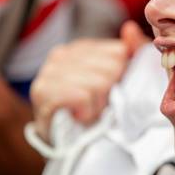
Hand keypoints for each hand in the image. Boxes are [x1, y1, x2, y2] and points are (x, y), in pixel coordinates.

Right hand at [30, 20, 147, 140]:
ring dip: (98, 106)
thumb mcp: (121, 80)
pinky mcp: (42, 92)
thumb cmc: (97, 110)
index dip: (121, 77)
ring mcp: (48, 72)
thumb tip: (130, 29)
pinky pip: (82, 96)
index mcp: (80, 48)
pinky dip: (86, 111)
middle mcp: (60, 54)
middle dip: (110, 93)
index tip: (109, 91)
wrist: (68, 145)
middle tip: (96, 105)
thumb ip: (132, 52)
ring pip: (99, 83)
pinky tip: (79, 116)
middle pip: (111, 68)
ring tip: (87, 111)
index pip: (119, 53)